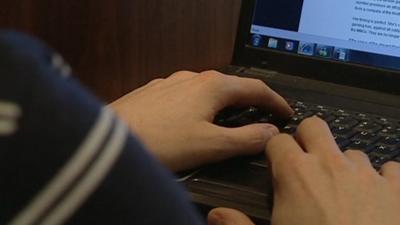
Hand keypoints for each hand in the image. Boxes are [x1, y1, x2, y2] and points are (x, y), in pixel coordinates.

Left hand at [109, 70, 292, 170]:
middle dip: (250, 102)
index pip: (256, 88)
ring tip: (229, 121)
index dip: (275, 101)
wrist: (110, 139)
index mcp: (212, 86)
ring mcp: (171, 83)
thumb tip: (270, 133)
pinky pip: (186, 96)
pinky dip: (199, 106)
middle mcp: (192, 78)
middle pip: (231, 87)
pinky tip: (191, 121)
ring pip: (207, 91)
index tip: (285, 112)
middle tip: (262, 116)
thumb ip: (246, 138)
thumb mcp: (211, 145)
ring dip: (223, 104)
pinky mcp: (155, 92)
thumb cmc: (159, 141)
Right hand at [207, 117, 399, 224]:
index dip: (274, 151)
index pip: (277, 141)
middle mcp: (330, 164)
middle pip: (315, 127)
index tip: (276, 165)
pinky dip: (382, 180)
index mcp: (295, 175)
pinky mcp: (397, 189)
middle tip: (306, 163)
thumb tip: (215, 214)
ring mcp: (367, 174)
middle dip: (307, 139)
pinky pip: (390, 170)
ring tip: (343, 193)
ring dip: (344, 166)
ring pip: (351, 152)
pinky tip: (377, 201)